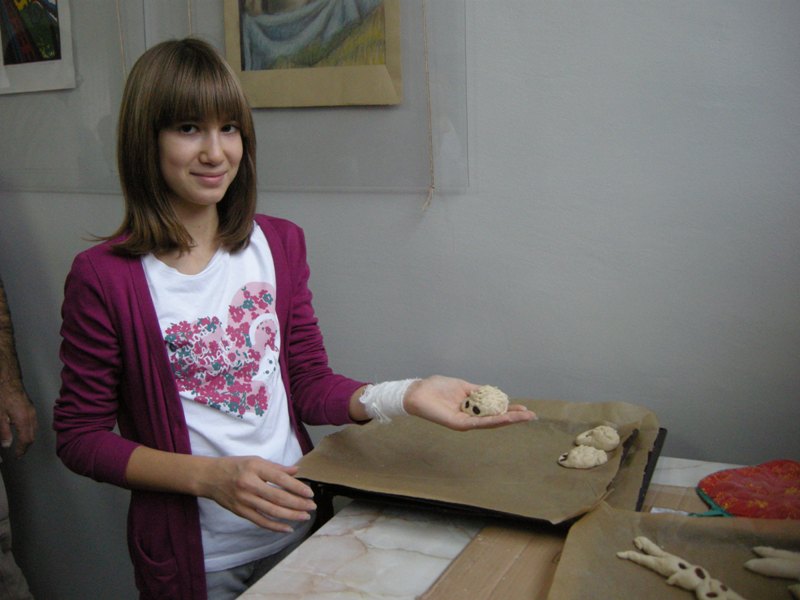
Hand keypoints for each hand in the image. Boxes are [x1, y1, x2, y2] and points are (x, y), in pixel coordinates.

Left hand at [0, 383, 36, 456]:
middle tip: (19, 453)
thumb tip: (7, 444)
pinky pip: (34, 423)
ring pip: (34, 430)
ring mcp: (32, 411)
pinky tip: (24, 430)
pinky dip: (30, 430)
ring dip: (28, 439)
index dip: (21, 450)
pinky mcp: (31, 408)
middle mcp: (31, 417)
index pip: (25, 440)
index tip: (17, 456)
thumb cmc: (3, 396)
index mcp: (23, 420)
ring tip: (21, 444)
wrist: (8, 381)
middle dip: (26, 446)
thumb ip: (4, 432)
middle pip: (32, 436)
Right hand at [203, 456, 316, 531]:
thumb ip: (276, 468)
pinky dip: (275, 526)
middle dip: (297, 503)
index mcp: (255, 468)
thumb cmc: (234, 466)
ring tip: (305, 516)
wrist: (209, 477)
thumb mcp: (255, 460)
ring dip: (291, 515)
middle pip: (278, 497)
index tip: (310, 493)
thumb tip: (296, 471)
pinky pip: (260, 521)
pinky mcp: (240, 511)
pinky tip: (288, 528)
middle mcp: (249, 484)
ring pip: (271, 511)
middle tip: (312, 506)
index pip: (280, 479)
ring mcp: (244, 500)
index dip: (297, 487)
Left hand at [402, 375, 535, 430]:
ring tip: (525, 417)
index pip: (494, 411)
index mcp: (471, 409)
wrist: (418, 392)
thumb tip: (494, 392)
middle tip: (532, 416)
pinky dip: (493, 420)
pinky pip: (479, 422)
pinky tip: (506, 418)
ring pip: (491, 422)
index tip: (524, 409)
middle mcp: (470, 418)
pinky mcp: (459, 424)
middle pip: (496, 419)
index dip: (509, 410)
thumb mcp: (463, 387)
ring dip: (509, 419)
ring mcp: (465, 422)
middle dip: (514, 417)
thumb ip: (477, 392)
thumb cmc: (437, 388)